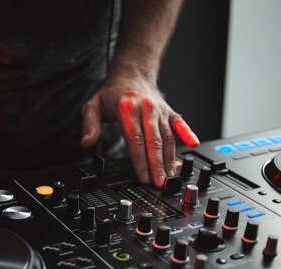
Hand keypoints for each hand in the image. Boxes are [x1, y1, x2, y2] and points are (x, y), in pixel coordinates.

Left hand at [80, 77, 198, 187]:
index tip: (143, 176)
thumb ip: (89, 125)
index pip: (135, 139)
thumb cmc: (113, 93)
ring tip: (169, 176)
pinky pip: (180, 124)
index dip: (140, 160)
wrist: (132, 73)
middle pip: (153, 141)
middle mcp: (146, 109)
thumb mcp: (93, 105)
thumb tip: (86, 142)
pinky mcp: (169, 111)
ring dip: (169, 158)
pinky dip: (188, 134)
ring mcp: (160, 110)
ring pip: (167, 137)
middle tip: (159, 183)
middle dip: (157, 164)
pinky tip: (194, 145)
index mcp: (127, 109)